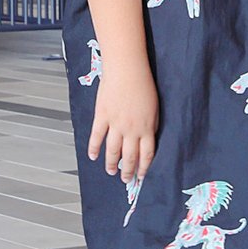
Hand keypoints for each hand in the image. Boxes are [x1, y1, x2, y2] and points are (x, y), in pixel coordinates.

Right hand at [86, 61, 158, 183]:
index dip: (143, 168)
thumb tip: (148, 138)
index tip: (141, 176)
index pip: (147, 155)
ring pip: (113, 150)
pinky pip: (97, 136)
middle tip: (125, 180)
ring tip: (111, 171)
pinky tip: (93, 156)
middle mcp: (132, 129)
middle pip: (130, 157)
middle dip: (128, 171)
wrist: (127, 69)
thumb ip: (151, 125)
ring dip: (111, 163)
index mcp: (147, 127)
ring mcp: (116, 124)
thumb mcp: (154, 107)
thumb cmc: (143, 83)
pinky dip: (94, 148)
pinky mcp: (102, 116)